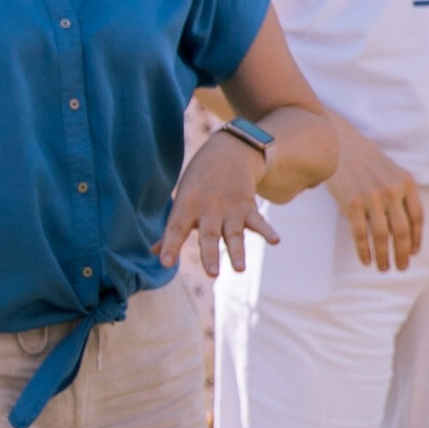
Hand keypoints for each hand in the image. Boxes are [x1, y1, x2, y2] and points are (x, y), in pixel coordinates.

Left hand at [158, 129, 273, 279]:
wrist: (228, 153)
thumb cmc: (198, 183)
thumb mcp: (182, 200)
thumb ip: (172, 230)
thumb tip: (153, 252)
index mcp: (186, 207)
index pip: (175, 229)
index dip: (169, 246)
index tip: (165, 263)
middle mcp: (209, 209)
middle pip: (208, 235)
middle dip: (210, 254)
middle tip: (212, 274)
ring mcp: (230, 209)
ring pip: (234, 233)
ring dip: (237, 251)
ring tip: (240, 269)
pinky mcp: (249, 207)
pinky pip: (258, 221)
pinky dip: (267, 231)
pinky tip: (275, 241)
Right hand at [329, 120, 422, 271]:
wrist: (336, 143)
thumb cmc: (363, 158)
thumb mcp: (391, 170)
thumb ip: (401, 193)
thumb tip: (405, 227)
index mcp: (406, 182)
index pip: (418, 217)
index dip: (417, 239)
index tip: (413, 252)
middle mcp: (392, 190)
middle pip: (402, 231)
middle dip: (402, 253)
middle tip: (401, 267)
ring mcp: (372, 198)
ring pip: (382, 236)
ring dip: (384, 256)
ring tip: (383, 268)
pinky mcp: (351, 204)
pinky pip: (360, 234)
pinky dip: (364, 250)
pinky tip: (366, 260)